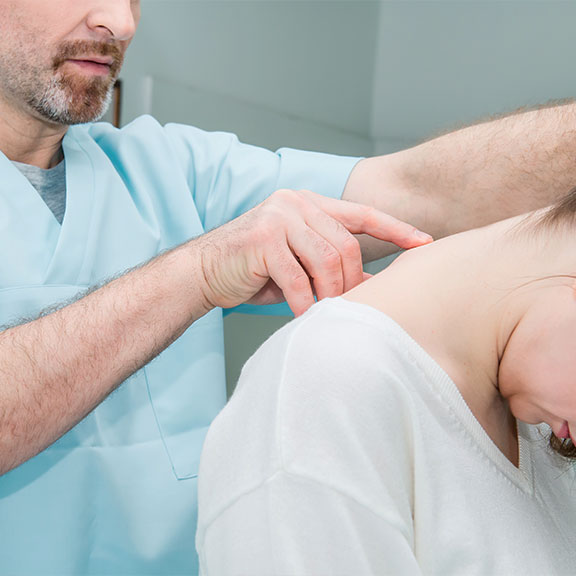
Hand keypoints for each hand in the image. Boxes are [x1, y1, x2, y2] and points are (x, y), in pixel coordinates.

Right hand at [198, 189, 432, 315]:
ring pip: (326, 260)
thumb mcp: (300, 262)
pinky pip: (298, 279)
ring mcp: (278, 217)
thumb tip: (375, 282)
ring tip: (323, 309)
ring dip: (329, 293)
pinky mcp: (262, 238)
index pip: (362, 214)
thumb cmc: (255, 270)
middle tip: (347, 305)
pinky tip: (304, 315)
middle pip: (346, 244)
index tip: (425, 243)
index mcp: (309, 203)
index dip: (395, 229)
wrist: (204, 272)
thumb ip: (331, 263)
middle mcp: (295, 203)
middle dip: (351, 281)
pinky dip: (305, 303)